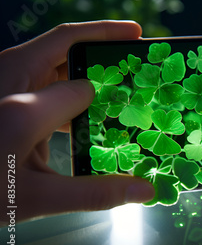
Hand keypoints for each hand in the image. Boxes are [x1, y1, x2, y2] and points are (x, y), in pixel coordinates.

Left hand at [0, 21, 154, 224]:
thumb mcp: (35, 198)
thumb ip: (93, 192)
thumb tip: (145, 190)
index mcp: (22, 103)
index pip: (83, 85)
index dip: (114, 85)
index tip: (143, 84)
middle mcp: (10, 78)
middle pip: (66, 46)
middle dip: (104, 49)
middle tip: (139, 57)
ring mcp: (5, 82)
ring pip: (54, 60)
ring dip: (87, 69)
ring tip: (122, 87)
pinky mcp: (6, 95)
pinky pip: (44, 80)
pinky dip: (71, 91)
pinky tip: (88, 116)